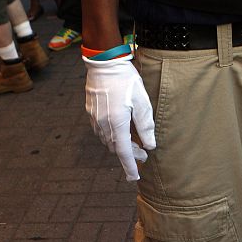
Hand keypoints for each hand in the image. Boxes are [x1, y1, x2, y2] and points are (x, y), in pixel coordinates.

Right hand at [83, 54, 155, 180]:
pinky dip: (112, 135)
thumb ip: (145, 125)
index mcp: (117, 123)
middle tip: (144, 153)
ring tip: (134, 141)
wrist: (103, 63)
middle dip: (129, 153)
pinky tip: (120, 129)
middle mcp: (103, 124)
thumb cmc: (126, 80)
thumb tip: (150, 145)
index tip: (134, 178)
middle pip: (116, 147)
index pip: (123, 152)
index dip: (130, 166)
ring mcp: (95, 118)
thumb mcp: (142, 101)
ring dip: (120, 144)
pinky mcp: (91, 111)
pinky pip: (101, 130)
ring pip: (107, 140)